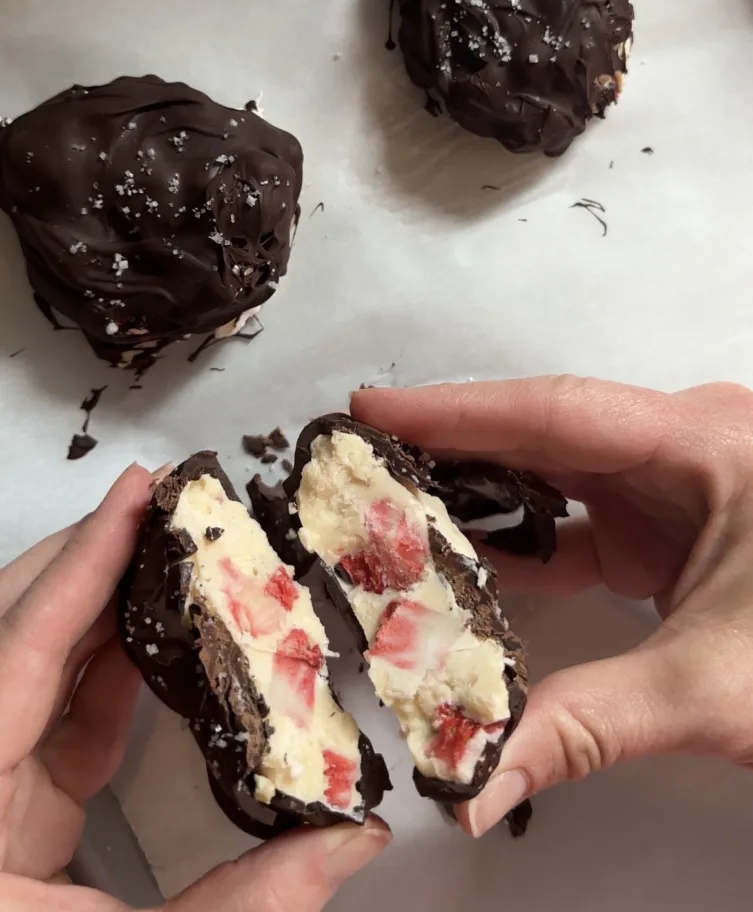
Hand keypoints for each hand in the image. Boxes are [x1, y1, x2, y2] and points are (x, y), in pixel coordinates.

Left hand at [0, 464, 389, 910]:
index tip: (141, 487)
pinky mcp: (4, 805)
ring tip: (184, 561)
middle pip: (15, 634)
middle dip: (94, 563)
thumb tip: (355, 842)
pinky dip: (111, 674)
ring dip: (109, 611)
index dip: (84, 562)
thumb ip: (243, 911)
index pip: (20, 651)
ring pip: (35, 666)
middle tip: (175, 511)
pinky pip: (55, 715)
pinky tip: (166, 650)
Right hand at [352, 376, 752, 836]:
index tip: (373, 412)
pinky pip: (584, 516)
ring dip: (485, 496)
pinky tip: (476, 566)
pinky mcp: (676, 524)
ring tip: (398, 513)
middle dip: (453, 451)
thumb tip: (475, 786)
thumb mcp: (711, 685)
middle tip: (363, 467)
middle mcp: (689, 445)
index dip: (456, 411)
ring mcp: (682, 483)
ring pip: (560, 472)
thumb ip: (585, 726)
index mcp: (706, 446)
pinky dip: (529, 541)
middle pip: (545, 434)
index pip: (555, 413)